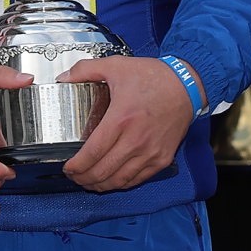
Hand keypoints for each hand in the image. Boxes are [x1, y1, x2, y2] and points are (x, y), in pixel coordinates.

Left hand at [60, 55, 195, 193]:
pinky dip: (121, 184)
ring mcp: (150, 152)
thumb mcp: (116, 66)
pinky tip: (112, 181)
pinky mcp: (162, 159)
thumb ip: (85, 70)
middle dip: (84, 178)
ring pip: (119, 180)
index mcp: (121, 119)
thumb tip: (63, 79)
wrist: (187, 85)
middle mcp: (136, 140)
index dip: (76, 166)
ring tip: (89, 182)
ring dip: (100, 185)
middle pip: (103, 171)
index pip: (92, 153)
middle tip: (75, 175)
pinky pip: (138, 180)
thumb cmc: (155, 77)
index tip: (68, 167)